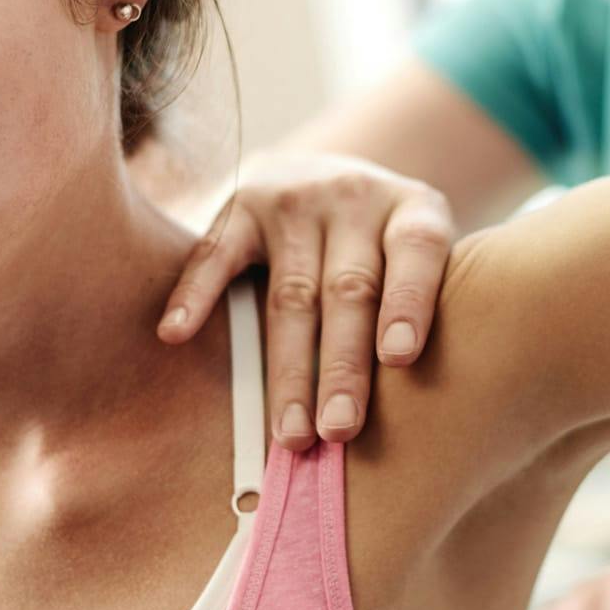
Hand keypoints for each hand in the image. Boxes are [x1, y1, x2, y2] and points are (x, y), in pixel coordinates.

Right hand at [156, 152, 454, 448]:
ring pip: (291, 295)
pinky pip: (216, 254)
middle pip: (349, 290)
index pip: (416, 253)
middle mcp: (356, 197)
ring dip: (289, 370)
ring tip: (290, 433)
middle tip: (340, 431)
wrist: (334, 175)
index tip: (398, 359)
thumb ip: (431, 305)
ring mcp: (296, 199)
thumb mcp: (425, 253)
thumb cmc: (392, 244)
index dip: (408, 303)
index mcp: (414, 210)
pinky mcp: (242, 205)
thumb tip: (433, 416)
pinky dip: (194, 295)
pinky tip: (176, 334)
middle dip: (344, 366)